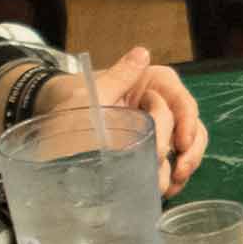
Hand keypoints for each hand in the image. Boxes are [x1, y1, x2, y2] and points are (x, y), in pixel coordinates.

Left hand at [47, 47, 207, 195]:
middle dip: (186, 152)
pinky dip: (171, 177)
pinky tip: (165, 189)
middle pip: (189, 127)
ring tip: (169, 187)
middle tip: (175, 173)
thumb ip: (119, 76)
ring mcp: (158, 128)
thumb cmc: (72, 102)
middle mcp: (160, 104)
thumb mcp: (94, 91)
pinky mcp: (150, 150)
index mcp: (152, 83)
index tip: (181, 144)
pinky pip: (172, 163)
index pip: (181, 101)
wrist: (53, 125)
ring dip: (183, 167)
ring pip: (187, 147)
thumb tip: (142, 53)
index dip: (187, 123)